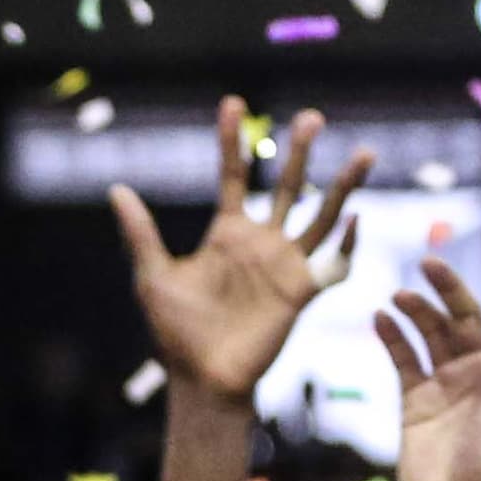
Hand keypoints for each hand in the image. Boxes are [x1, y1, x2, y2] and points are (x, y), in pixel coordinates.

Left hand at [114, 98, 369, 403]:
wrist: (203, 377)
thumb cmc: (175, 331)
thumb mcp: (153, 276)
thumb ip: (141, 233)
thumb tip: (117, 189)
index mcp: (225, 233)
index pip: (233, 175)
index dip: (232, 141)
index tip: (234, 102)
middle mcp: (261, 242)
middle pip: (287, 185)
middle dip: (299, 152)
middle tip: (311, 116)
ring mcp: (286, 264)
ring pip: (321, 214)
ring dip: (343, 186)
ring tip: (363, 151)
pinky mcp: (304, 290)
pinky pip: (335, 262)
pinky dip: (348, 242)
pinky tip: (354, 219)